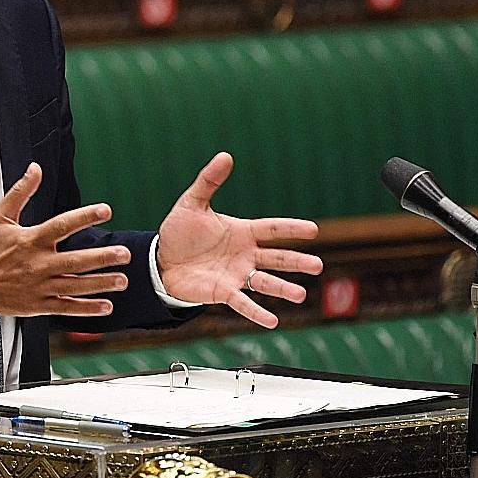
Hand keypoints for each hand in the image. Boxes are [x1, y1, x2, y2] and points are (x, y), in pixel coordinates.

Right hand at [0, 163, 130, 319]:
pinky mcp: (38, 305)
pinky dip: (87, 308)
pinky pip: (66, 307)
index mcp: (30, 240)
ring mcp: (39, 286)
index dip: (84, 217)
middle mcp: (37, 264)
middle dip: (102, 258)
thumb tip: (35, 169)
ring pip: (75, 286)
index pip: (62, 225)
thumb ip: (20, 192)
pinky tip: (105, 306)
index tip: (105, 210)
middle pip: (75, 261)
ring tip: (122, 280)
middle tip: (124, 254)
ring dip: (101, 284)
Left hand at [155, 152, 322, 327]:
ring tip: (300, 294)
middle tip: (317, 266)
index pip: (272, 229)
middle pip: (276, 258)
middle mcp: (245, 255)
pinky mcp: (223, 292)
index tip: (313, 229)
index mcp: (242, 231)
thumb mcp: (192, 202)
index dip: (291, 228)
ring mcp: (237, 275)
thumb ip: (209, 181)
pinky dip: (256, 312)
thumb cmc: (179, 231)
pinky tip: (272, 321)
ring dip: (283, 289)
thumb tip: (226, 156)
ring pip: (265, 282)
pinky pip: (243, 303)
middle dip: (296, 261)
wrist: (160, 260)